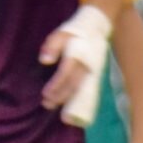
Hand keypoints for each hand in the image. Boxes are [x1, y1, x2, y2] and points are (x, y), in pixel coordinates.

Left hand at [40, 5, 110, 123]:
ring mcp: (94, 71)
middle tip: (47, 104)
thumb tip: (44, 60)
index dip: (56, 84)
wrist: (98, 26)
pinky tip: (75, 110)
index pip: (66, 72)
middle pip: (73, 84)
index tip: (45, 94)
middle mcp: (87, 65)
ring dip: (71, 102)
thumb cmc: (76, 31)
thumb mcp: (61, 33)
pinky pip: (91, 91)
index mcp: (78, 54)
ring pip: (83, 90)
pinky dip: (84, 102)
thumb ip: (52, 46)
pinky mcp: (97, 75)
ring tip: (62, 115)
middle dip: (61, 96)